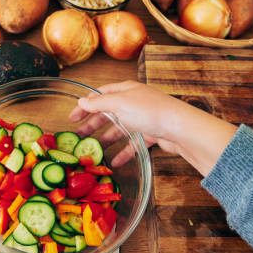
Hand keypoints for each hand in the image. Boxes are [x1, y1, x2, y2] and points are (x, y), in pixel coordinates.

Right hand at [69, 80, 237, 175]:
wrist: (180, 128)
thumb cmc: (150, 111)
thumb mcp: (119, 103)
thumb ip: (99, 103)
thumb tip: (82, 101)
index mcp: (126, 90)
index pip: (100, 95)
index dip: (85, 105)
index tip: (72, 117)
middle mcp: (134, 102)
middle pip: (108, 112)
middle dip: (93, 124)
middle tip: (78, 136)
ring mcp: (144, 118)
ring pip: (120, 129)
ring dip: (106, 139)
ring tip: (93, 150)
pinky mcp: (152, 133)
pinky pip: (134, 143)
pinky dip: (124, 152)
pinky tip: (115, 162)